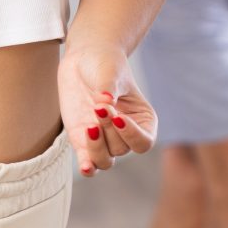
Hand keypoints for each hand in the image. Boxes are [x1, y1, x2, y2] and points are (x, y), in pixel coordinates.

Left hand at [57, 47, 156, 175]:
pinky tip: (84, 166)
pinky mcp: (83, 141)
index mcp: (143, 120)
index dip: (131, 135)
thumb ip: (108, 89)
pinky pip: (88, 163)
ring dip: (96, 148)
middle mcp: (126, 134)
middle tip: (98, 106)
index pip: (144, 142)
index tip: (117, 116)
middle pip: (122, 149)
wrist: (85, 60)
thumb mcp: (111, 72)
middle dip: (109, 130)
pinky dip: (87, 167)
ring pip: (105, 161)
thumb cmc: (105, 64)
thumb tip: (103, 102)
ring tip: (89, 125)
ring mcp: (104, 139)